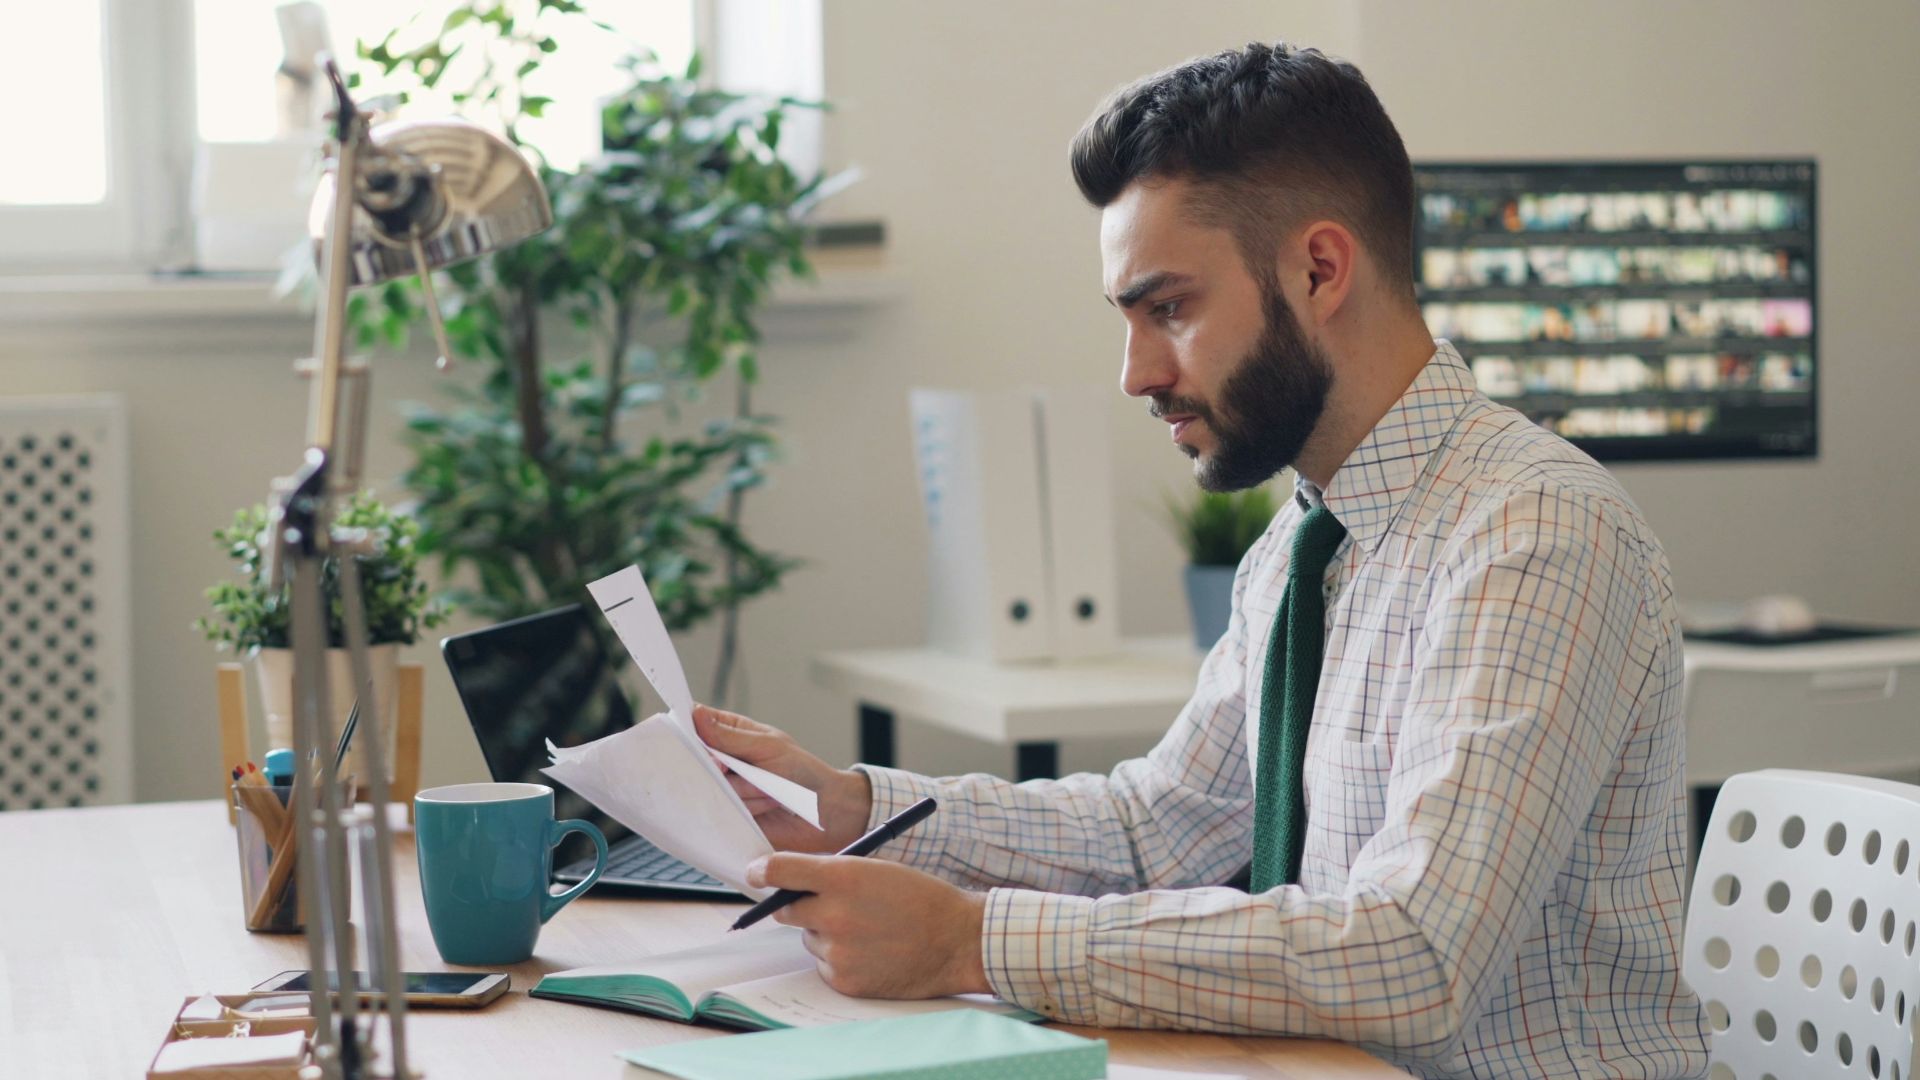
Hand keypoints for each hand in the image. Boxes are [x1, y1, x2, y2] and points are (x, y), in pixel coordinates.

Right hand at [694, 704, 872, 852]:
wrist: (824, 813)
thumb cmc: (802, 772)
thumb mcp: (768, 746)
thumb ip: (730, 736)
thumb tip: (697, 715)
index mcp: (731, 734)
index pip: (696, 723)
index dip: (687, 728)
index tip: (690, 735)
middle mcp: (723, 761)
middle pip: (695, 758)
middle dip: (719, 765)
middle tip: (736, 768)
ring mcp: (724, 788)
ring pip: (711, 786)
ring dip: (745, 789)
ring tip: (768, 789)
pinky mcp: (728, 815)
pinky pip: (721, 811)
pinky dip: (747, 807)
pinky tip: (766, 805)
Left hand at [747, 853, 988, 998]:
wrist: (957, 941)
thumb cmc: (921, 898)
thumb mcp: (877, 869)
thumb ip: (833, 873)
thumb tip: (793, 880)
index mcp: (843, 877)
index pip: (781, 870)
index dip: (762, 870)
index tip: (756, 872)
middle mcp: (834, 914)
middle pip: (786, 909)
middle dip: (799, 904)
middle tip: (825, 904)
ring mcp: (838, 951)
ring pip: (810, 938)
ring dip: (826, 933)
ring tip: (868, 930)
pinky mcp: (844, 980)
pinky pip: (825, 965)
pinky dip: (841, 958)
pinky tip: (872, 951)